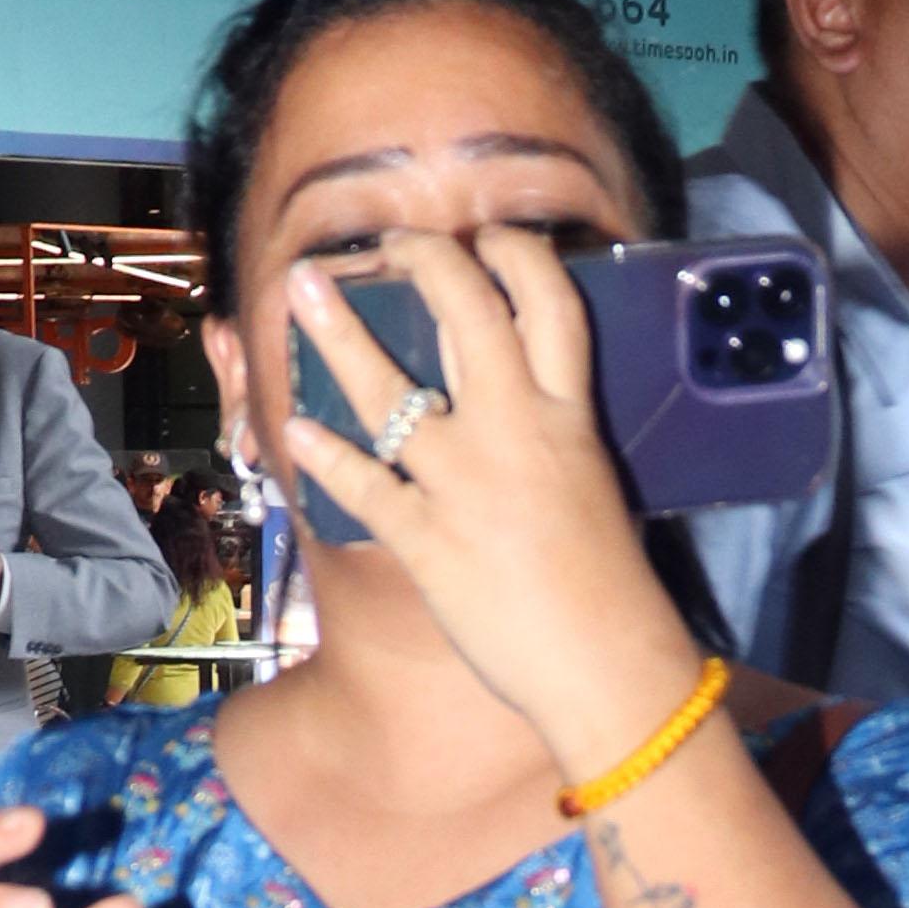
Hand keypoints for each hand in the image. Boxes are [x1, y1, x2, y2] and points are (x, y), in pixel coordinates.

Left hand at [271, 232, 691, 773]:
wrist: (607, 670)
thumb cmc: (611, 589)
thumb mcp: (593, 484)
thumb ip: (555, 437)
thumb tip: (527, 408)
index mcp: (570, 416)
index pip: (548, 301)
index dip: (515, 253)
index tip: (486, 237)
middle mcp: (514, 431)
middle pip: (465, 312)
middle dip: (424, 261)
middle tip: (389, 243)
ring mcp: (463, 483)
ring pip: (389, 390)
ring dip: (338, 333)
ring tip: (300, 288)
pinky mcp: (425, 540)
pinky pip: (362, 485)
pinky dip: (325, 455)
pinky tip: (297, 429)